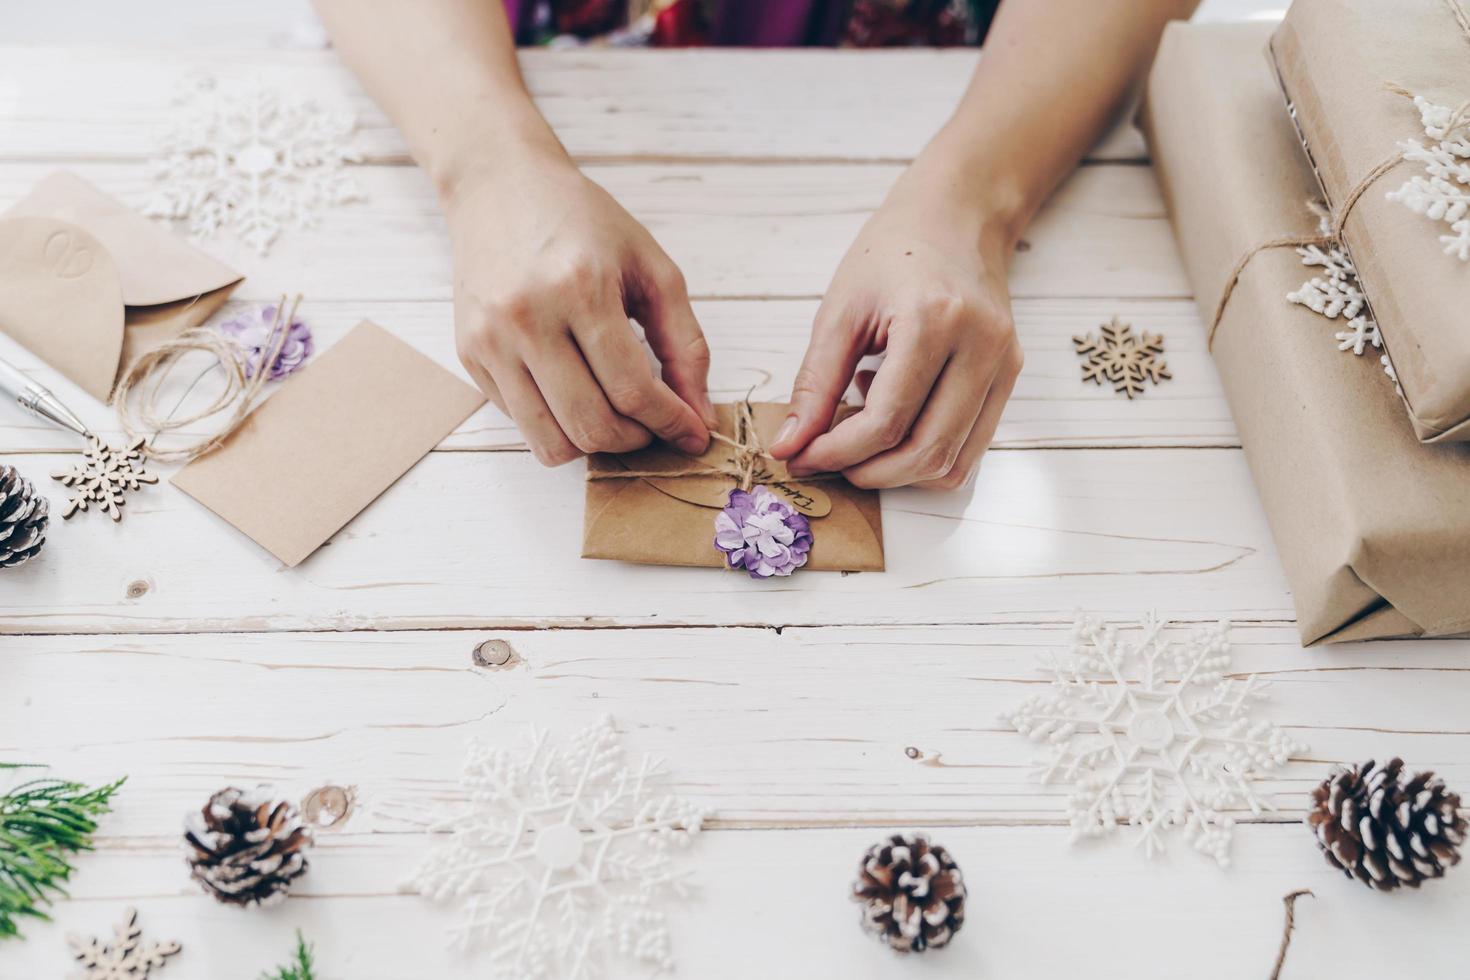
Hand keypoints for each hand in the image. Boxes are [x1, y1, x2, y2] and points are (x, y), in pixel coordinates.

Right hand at [444, 147, 717, 465]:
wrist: (499, 185)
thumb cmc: (583, 222)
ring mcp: (490, 340)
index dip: (671, 422)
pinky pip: (522, 423)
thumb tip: (700, 417)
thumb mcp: (652, 267)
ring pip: (551, 441)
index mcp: (580, 287)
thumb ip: (686, 344)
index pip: (632, 390)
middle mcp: (527, 317)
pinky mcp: (469, 355)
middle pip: (591, 425)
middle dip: (635, 439)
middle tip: (652, 424)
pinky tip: (574, 390)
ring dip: (595, 445)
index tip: (692, 432)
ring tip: (616, 416)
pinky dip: (557, 423)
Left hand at [769, 160, 1023, 489]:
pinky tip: (897, 421)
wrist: (956, 218)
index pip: (886, 421)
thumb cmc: (893, 255)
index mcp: (934, 321)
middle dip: (868, 472)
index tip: (800, 456)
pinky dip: (926, 456)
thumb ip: (814, 384)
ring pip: (952, 462)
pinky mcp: (1010, 377)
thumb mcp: (840, 311)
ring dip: (898, 472)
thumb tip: (788, 446)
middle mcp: (981, 347)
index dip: (837, 452)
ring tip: (861, 436)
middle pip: (924, 451)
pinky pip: (971, 448)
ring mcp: (1004, 364)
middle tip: (826, 460)